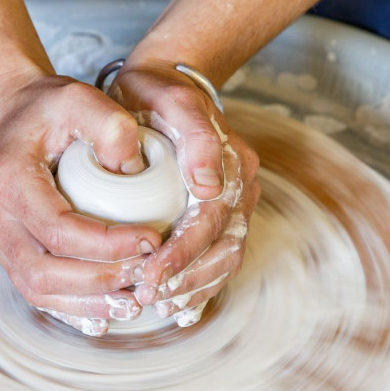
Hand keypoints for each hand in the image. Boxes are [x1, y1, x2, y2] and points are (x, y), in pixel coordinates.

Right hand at [0, 73, 163, 333]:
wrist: (16, 116)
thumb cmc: (51, 109)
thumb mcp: (82, 98)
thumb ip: (112, 126)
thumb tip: (134, 171)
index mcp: (9, 181)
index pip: (58, 229)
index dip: (107, 244)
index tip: (152, 240)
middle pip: (44, 271)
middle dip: (101, 280)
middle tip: (146, 273)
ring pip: (40, 291)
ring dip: (90, 302)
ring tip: (135, 298)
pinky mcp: (10, 255)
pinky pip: (40, 293)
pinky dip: (76, 307)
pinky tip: (111, 309)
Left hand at [107, 60, 259, 326]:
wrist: (161, 83)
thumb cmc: (156, 92)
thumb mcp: (170, 100)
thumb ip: (195, 135)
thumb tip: (209, 184)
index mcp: (231, 161)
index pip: (211, 220)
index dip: (182, 252)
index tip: (150, 273)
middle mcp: (240, 184)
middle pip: (223, 245)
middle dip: (187, 278)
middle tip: (149, 296)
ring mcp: (235, 200)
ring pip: (225, 257)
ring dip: (196, 287)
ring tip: (163, 306)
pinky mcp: (221, 213)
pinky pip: (220, 256)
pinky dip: (202, 284)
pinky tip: (181, 307)